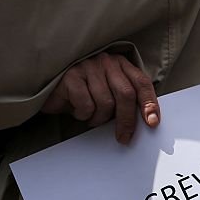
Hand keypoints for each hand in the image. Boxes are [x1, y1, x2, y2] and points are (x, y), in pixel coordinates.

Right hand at [41, 53, 159, 143]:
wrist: (47, 87)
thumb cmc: (81, 91)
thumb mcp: (107, 92)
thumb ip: (124, 100)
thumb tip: (146, 122)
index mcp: (120, 64)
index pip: (141, 82)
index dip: (149, 103)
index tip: (152, 123)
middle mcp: (106, 62)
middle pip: (126, 94)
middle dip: (127, 120)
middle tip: (124, 137)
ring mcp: (88, 66)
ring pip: (105, 103)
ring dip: (98, 119)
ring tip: (91, 117)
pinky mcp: (71, 75)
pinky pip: (86, 104)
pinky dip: (83, 114)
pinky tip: (77, 110)